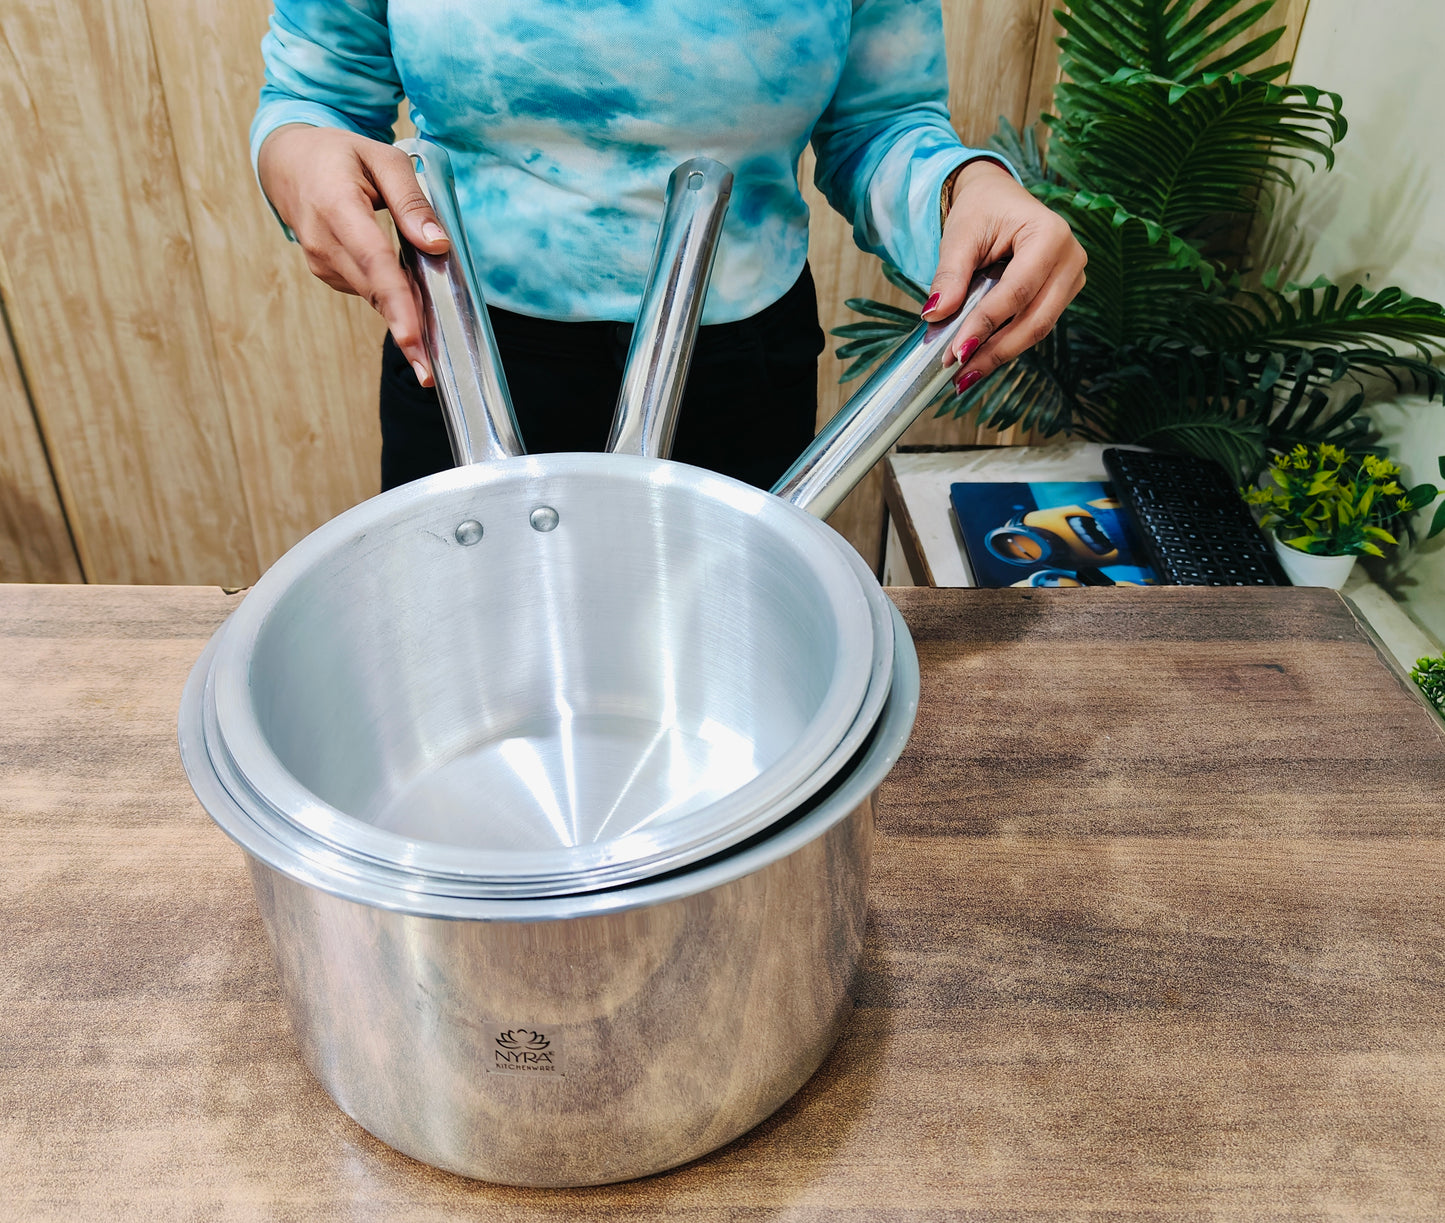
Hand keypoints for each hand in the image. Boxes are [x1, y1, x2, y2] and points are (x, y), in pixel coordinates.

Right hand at [257, 124, 447, 385]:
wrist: (288, 162)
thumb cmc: (340, 155)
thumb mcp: (383, 158)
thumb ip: (412, 201)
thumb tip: (438, 244)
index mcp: (337, 207)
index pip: (373, 262)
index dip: (395, 303)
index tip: (412, 339)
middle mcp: (324, 242)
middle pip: (374, 292)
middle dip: (405, 332)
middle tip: (429, 373)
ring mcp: (322, 262)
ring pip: (373, 296)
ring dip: (403, 318)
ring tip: (431, 345)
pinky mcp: (328, 272)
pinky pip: (368, 290)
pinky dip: (392, 299)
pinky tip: (412, 304)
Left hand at [920, 159, 1086, 393]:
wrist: (998, 198)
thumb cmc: (982, 210)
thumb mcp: (960, 236)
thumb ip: (950, 275)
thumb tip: (935, 315)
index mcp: (1050, 234)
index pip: (1017, 291)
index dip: (986, 324)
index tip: (955, 351)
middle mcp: (1070, 259)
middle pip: (1035, 319)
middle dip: (995, 350)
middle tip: (958, 374)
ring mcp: (1071, 279)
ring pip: (1038, 329)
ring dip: (1000, 354)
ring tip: (965, 374)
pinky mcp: (1061, 294)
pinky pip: (1034, 325)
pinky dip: (1006, 344)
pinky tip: (980, 358)